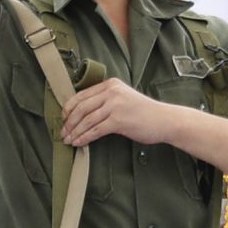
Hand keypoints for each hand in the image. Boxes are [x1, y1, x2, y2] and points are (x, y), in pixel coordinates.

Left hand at [58, 78, 176, 147]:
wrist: (164, 120)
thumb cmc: (145, 112)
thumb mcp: (124, 98)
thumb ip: (106, 100)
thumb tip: (82, 113)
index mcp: (111, 84)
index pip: (81, 95)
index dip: (68, 108)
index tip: (63, 119)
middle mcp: (111, 92)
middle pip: (81, 107)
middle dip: (69, 122)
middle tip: (63, 133)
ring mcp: (115, 105)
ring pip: (86, 120)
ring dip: (74, 132)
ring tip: (68, 140)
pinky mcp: (119, 120)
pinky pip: (95, 130)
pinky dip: (85, 137)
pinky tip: (79, 143)